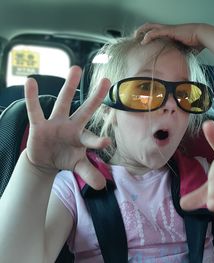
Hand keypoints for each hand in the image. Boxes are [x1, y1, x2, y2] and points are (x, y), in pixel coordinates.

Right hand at [24, 66, 110, 188]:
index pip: (92, 139)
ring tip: (75, 68)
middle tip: (107, 80)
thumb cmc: (66, 158)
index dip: (99, 141)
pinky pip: (35, 110)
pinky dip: (32, 97)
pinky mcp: (39, 125)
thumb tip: (102, 186)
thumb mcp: (77, 167)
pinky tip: (30, 81)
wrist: (45, 160)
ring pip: (64, 102)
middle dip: (95, 97)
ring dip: (69, 86)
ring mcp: (55, 123)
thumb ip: (89, 174)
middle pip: (85, 110)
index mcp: (82, 138)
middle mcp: (71, 127)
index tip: (107, 142)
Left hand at [136, 23, 204, 51]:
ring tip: (135, 37)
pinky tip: (143, 41)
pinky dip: (148, 36)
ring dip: (141, 31)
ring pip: (150, 27)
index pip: (157, 32)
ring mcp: (168, 29)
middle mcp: (168, 29)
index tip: (143, 42)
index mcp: (171, 34)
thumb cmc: (197, 43)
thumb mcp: (186, 51)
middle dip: (142, 30)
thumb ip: (181, 56)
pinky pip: (155, 32)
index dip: (149, 35)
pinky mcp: (169, 30)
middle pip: (151, 26)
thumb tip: (181, 67)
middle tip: (135, 37)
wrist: (202, 37)